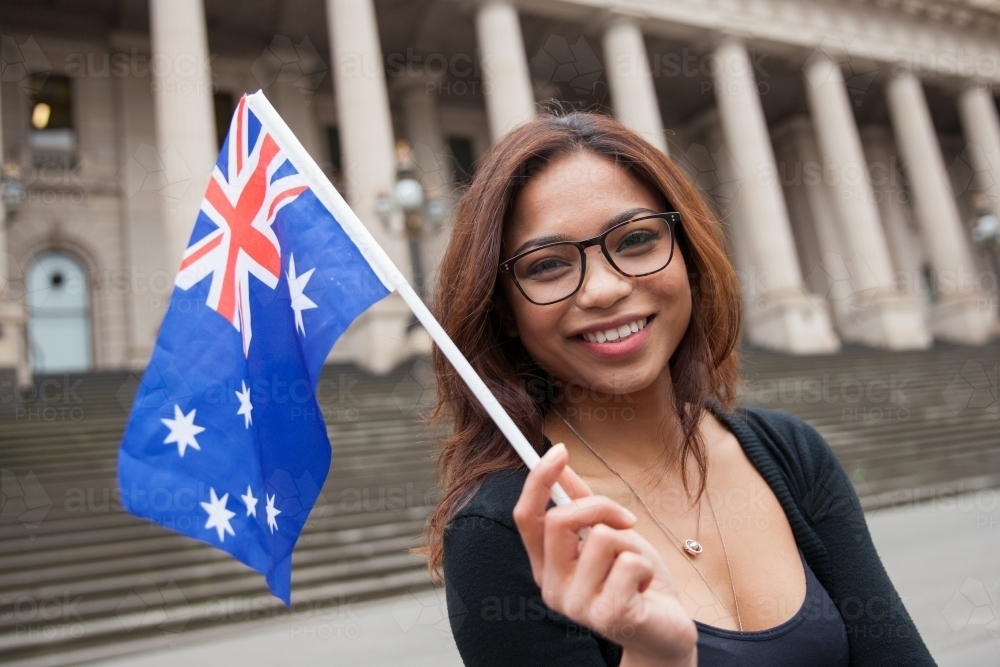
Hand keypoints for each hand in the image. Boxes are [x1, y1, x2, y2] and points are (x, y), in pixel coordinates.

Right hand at [513, 443, 697, 666]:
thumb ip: (581, 504)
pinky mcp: (609, 616)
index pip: (527, 517)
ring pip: (600, 538)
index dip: (538, 480)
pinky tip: (644, 586)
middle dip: (599, 507)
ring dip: (630, 544)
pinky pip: (628, 561)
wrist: (665, 630)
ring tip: (635, 568)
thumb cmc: (636, 583)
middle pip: (559, 520)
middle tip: (626, 520)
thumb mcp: (608, 535)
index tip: (559, 450)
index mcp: (545, 566)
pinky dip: (645, 565)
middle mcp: (552, 587)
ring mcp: (578, 606)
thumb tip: (559, 467)